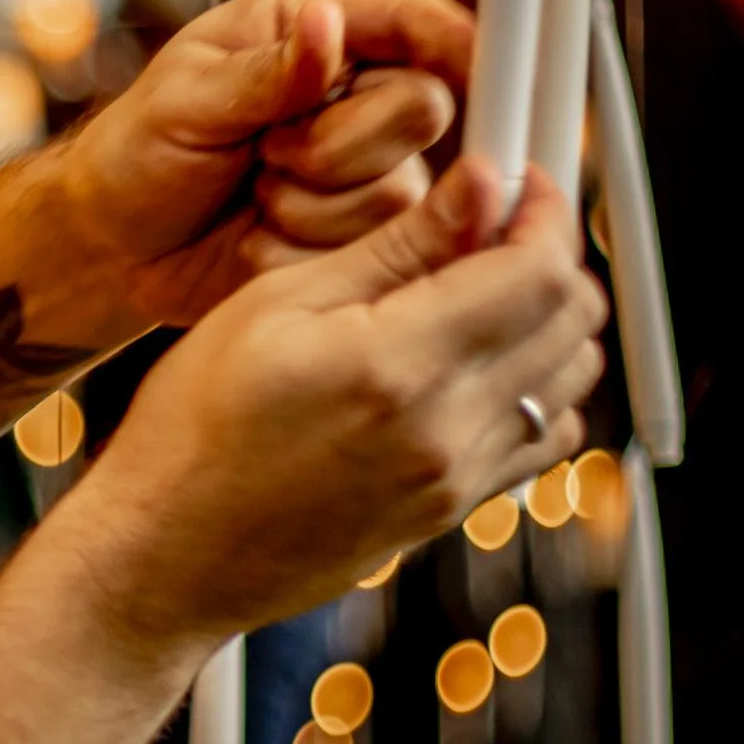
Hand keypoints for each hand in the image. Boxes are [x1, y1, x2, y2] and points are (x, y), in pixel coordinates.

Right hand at [44, 160, 608, 650]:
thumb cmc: (193, 432)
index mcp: (399, 366)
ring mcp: (456, 480)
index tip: (515, 188)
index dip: (542, 213)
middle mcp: (445, 431)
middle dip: (550, 258)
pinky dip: (533, 391)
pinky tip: (470, 368)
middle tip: (494, 231)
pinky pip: (541, 440)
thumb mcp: (277, 304)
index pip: (540, 273)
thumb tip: (477, 189)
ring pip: (573, 383)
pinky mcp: (451, 511)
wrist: (168, 554)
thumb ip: (394, 245)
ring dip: (547, 324)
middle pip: (575, 324)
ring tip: (478, 296)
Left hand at [51, 0, 470, 325]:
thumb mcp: (186, 99)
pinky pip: (373, 249)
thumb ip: (268, 72)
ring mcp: (363, 169)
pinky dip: (305, 248)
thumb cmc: (138, 151)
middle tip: (267, 152)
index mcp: (316, 31)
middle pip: (425, 109)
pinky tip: (259, 235)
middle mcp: (354, 95)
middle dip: (340, 145)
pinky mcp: (357, 237)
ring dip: (312, 204)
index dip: (457, 39)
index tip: (472, 65)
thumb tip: (327, 24)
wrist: (115, 247)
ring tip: (254, 192)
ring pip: (399, 191)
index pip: (415, 21)